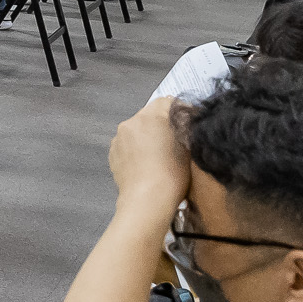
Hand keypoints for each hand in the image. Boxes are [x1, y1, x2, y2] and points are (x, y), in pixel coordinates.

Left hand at [108, 97, 190, 215]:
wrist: (147, 199)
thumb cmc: (173, 175)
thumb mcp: (190, 148)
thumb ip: (186, 128)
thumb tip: (187, 121)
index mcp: (151, 116)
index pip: (168, 101)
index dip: (180, 111)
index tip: (188, 123)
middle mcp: (131, 122)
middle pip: (150, 114)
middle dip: (163, 124)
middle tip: (176, 140)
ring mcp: (118, 138)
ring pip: (137, 130)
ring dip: (148, 136)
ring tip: (161, 155)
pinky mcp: (112, 152)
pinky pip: (127, 144)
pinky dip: (136, 149)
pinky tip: (147, 164)